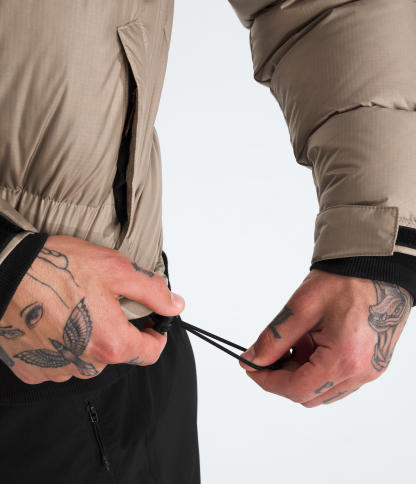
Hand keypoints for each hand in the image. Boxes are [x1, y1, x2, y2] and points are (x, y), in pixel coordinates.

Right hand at [0, 235, 183, 383]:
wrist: (4, 273)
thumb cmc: (56, 268)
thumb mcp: (116, 270)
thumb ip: (152, 290)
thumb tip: (174, 304)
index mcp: (110, 343)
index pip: (150, 353)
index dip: (155, 335)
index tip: (151, 323)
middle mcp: (84, 364)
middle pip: (117, 352)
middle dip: (117, 329)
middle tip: (101, 301)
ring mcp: (56, 370)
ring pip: (87, 357)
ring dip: (87, 337)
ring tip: (73, 308)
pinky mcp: (33, 369)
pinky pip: (59, 360)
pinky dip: (62, 344)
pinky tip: (54, 321)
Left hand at [240, 269, 411, 406]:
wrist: (376, 269)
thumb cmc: (346, 281)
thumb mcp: (301, 307)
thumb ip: (274, 338)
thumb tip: (253, 359)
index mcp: (345, 359)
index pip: (297, 389)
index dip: (268, 381)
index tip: (252, 367)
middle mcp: (361, 372)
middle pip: (310, 396)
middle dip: (283, 377)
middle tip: (270, 353)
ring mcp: (369, 371)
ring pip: (322, 390)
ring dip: (301, 373)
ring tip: (296, 341)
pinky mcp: (371, 365)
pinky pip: (337, 380)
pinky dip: (317, 367)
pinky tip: (312, 342)